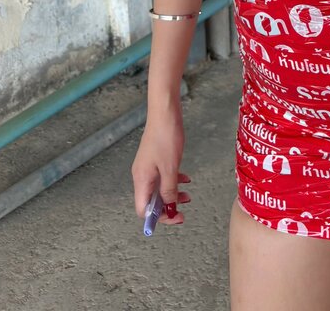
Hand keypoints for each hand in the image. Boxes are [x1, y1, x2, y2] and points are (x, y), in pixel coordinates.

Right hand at [132, 111, 190, 225]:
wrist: (164, 112)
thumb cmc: (165, 137)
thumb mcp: (170, 168)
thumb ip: (169, 190)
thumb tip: (169, 209)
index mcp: (141, 180)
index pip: (143, 210)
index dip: (158, 218)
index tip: (175, 217)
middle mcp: (141, 175)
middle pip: (151, 201)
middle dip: (167, 207)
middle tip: (183, 210)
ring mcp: (147, 167)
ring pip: (158, 189)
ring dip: (172, 194)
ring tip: (188, 195)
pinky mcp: (155, 159)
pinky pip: (162, 177)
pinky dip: (173, 181)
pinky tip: (185, 178)